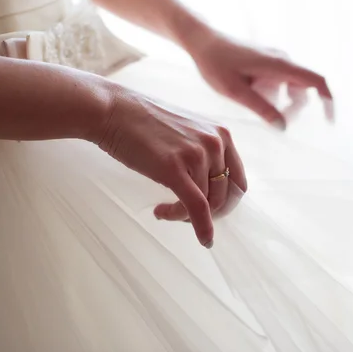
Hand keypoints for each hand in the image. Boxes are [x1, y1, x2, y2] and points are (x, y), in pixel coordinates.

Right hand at [96, 85, 246, 247]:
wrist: (113, 111)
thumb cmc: (145, 123)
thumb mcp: (188, 131)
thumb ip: (205, 152)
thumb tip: (212, 186)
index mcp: (221, 134)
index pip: (239, 182)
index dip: (227, 203)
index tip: (210, 211)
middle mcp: (215, 143)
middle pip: (224, 197)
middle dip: (207, 213)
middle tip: (182, 215)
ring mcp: (196, 155)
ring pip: (206, 204)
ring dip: (185, 216)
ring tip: (163, 211)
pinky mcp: (174, 169)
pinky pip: (197, 208)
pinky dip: (202, 228)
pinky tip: (202, 240)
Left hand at [189, 32, 332, 127]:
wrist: (201, 40)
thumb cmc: (216, 64)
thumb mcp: (236, 91)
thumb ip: (261, 108)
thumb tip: (283, 127)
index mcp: (279, 65)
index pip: (316, 81)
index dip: (328, 101)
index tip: (329, 120)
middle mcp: (282, 59)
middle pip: (304, 88)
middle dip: (297, 108)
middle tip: (275, 121)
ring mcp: (275, 58)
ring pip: (293, 85)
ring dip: (285, 101)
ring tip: (260, 108)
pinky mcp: (268, 59)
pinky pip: (282, 79)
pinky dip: (276, 93)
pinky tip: (255, 96)